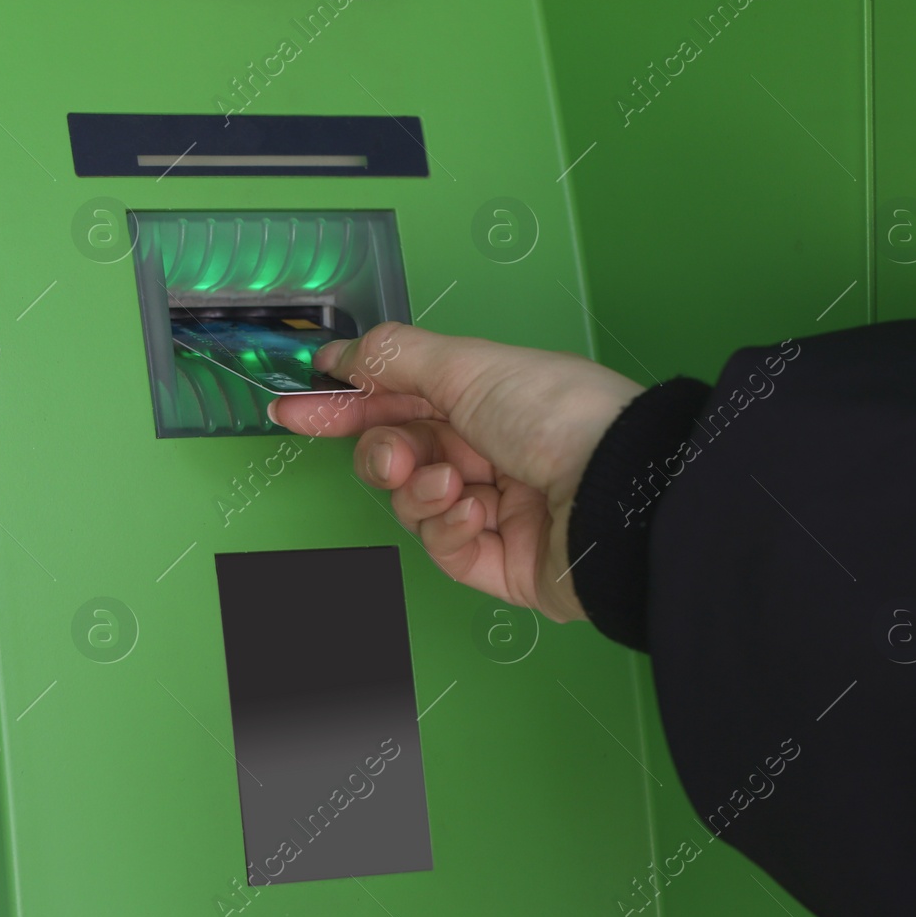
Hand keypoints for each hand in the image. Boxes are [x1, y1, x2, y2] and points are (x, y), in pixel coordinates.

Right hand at [268, 323, 644, 621]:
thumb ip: (394, 358)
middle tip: (395, 460)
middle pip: (397, 456)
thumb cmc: (559, 416)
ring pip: (414, 506)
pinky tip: (474, 515)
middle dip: (383, 456)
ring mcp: (495, 509)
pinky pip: (445, 549)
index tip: (293, 409)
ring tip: (454, 485)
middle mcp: (487, 450)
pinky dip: (449, 530)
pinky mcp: (502, 563)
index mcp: (482, 397)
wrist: (621, 493)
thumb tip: (341, 353)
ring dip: (422, 493)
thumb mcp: (467, 366)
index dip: (343, 404)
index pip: (395, 399)